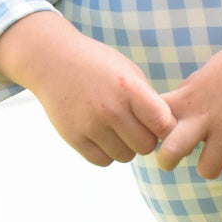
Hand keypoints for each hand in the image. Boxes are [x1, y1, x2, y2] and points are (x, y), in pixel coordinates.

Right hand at [0, 10, 175, 166]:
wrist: (53, 60)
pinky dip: (106, 152)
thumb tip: (168, 129)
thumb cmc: (97, 63)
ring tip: (117, 127)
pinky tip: (102, 134)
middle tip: (136, 125)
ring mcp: (91, 125)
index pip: (163, 124)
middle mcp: (111, 109)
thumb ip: (147, 98)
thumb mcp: (128, 70)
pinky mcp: (74, 138)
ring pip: (125, 156)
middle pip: (146, 146)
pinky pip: (103, 161)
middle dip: (145, 137)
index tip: (160, 123)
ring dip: (125, 146)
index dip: (166, 127)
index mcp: (129, 88)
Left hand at [155, 23, 221, 193]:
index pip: (154, 118)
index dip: (151, 129)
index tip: (159, 131)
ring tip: (216, 159)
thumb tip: (170, 106)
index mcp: (189, 98)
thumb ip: (187, 93)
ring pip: (206, 169)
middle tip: (172, 158)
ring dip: (209, 167)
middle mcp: (205, 117)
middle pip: (170, 152)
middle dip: (167, 160)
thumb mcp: (205, 73)